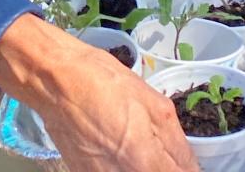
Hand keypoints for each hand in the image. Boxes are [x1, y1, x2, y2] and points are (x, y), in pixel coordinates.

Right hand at [0, 14, 198, 171]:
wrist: (55, 80)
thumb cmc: (104, 80)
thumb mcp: (150, 100)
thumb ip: (174, 139)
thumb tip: (189, 166)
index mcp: (145, 160)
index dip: (185, 168)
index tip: (179, 157)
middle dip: (163, 165)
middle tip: (156, 145)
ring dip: (141, 164)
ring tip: (132, 140)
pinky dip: (120, 165)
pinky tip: (114, 143)